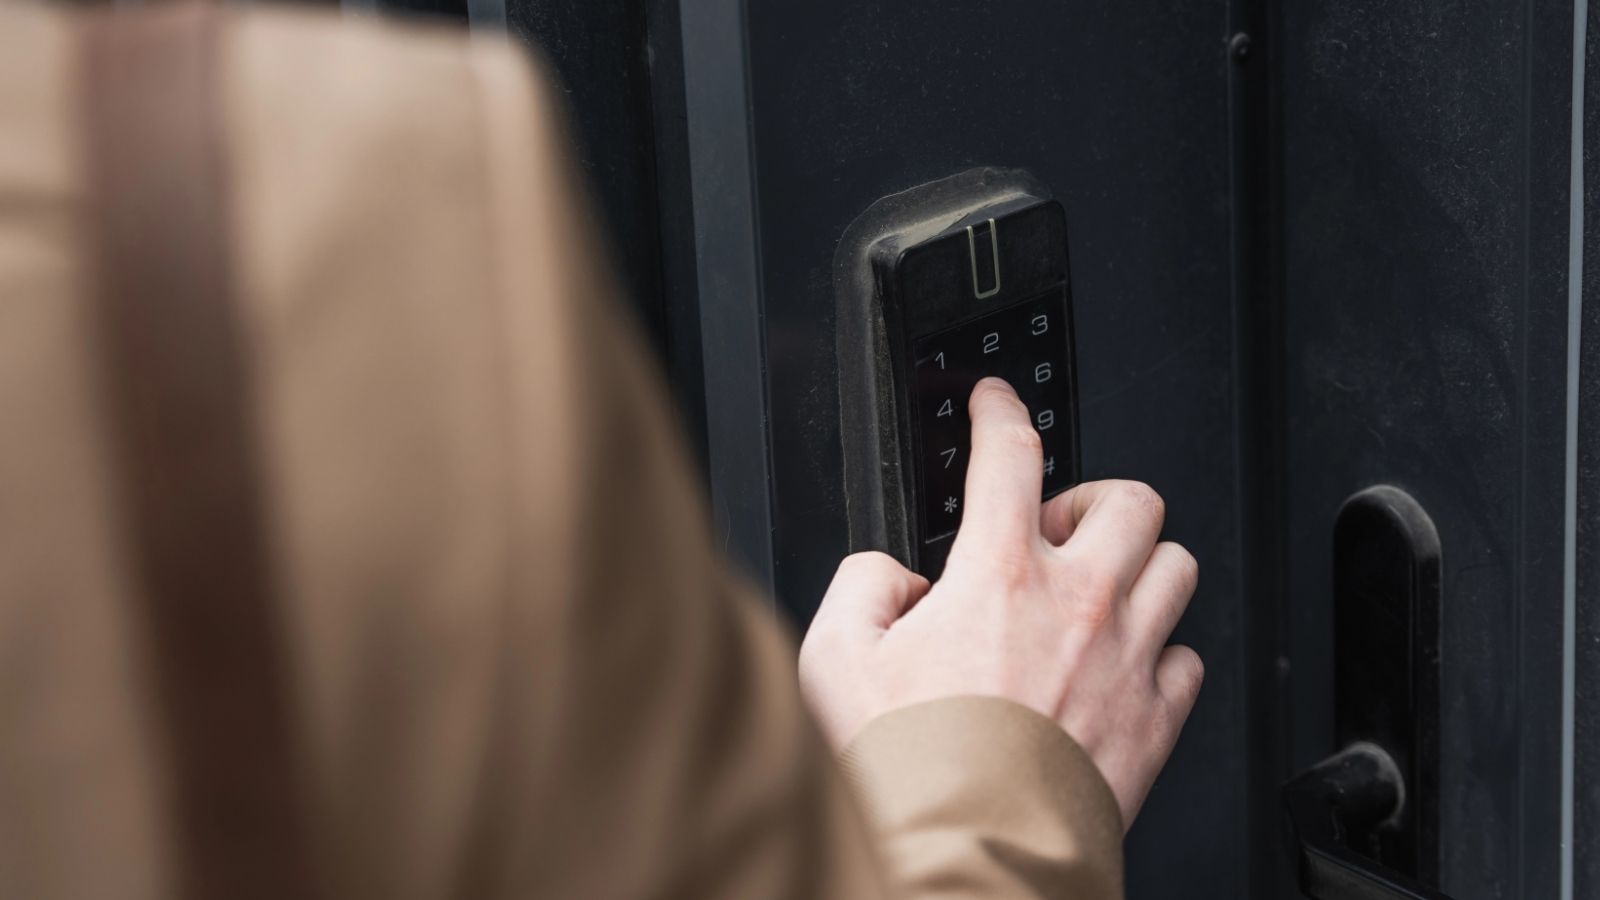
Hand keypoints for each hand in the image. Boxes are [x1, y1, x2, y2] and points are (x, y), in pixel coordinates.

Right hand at [799, 377, 1201, 827]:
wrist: (964, 860)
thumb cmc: (905, 772)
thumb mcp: (832, 659)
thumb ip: (861, 586)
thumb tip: (894, 577)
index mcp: (997, 576)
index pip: (1010, 452)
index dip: (999, 409)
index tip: (995, 403)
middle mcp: (1076, 605)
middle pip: (1130, 501)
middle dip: (1092, 499)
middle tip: (1055, 528)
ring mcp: (1126, 661)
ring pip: (1176, 567)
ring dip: (1138, 565)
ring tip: (1097, 589)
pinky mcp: (1154, 722)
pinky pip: (1188, 659)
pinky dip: (1160, 653)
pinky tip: (1121, 668)